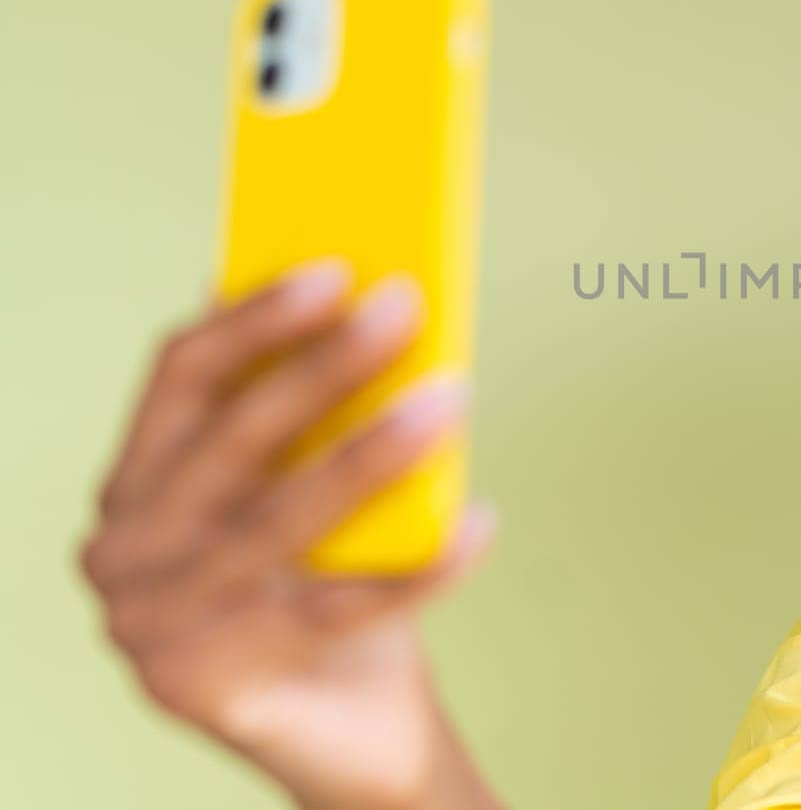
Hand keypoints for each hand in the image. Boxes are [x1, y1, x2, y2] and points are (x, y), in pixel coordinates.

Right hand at [78, 260, 501, 808]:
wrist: (347, 728)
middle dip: (327, 365)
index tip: (334, 269)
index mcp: (134, 482)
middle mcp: (125, 551)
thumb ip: (304, 412)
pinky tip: (479, 524)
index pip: (179, 375)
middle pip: (234, 435)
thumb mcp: (301, 488)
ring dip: (377, 450)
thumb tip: (360, 293)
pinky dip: (419, 566)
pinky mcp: (216, 686)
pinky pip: (339, 608)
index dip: (256, 317)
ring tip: (453, 397)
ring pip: (284, 517)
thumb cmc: (327, 583)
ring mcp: (158, 625)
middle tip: (405, 308)